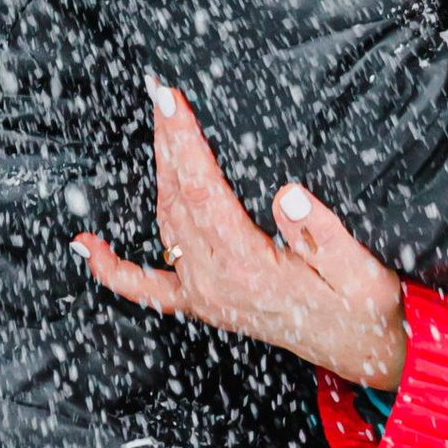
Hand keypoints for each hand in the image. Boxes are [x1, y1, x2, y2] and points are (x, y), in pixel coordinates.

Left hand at [75, 85, 410, 390]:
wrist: (360, 352)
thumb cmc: (361, 308)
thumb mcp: (361, 271)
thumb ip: (324, 234)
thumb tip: (287, 194)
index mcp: (251, 269)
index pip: (205, 191)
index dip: (186, 142)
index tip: (173, 101)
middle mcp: (216, 283)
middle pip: (177, 199)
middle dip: (168, 143)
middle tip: (160, 95)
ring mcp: (204, 295)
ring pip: (166, 224)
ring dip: (158, 174)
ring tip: (157, 128)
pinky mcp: (203, 303)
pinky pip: (146, 288)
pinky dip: (111, 269)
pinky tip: (86, 246)